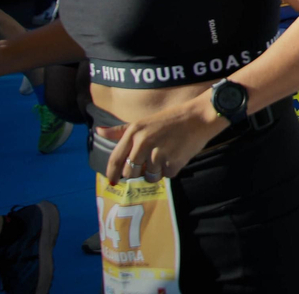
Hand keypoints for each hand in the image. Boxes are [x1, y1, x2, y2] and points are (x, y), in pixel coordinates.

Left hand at [105, 95, 225, 185]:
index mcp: (134, 132)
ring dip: (157, 171)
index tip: (112, 183)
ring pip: (149, 177)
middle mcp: (142, 144)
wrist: (199, 116)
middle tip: (151, 161)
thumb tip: (98, 131)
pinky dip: (171, 169)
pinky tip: (177, 156)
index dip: (112, 174)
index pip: (115, 159)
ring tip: (167, 155)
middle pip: (131, 173)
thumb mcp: (143, 121)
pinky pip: (166, 175)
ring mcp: (157, 154)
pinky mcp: (172, 163)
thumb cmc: (171, 118)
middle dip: (139, 172)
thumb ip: (120, 130)